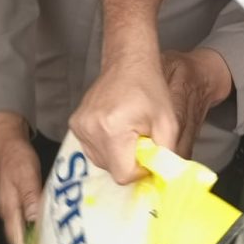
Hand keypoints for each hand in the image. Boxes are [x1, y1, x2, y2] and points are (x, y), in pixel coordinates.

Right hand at [0, 112, 41, 243]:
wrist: (5, 139)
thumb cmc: (16, 156)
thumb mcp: (26, 176)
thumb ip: (31, 199)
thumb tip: (37, 223)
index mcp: (9, 209)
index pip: (18, 241)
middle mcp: (9, 211)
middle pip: (20, 239)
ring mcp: (12, 205)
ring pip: (24, 230)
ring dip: (37, 239)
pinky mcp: (17, 199)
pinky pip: (27, 219)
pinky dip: (38, 226)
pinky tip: (50, 225)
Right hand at [70, 47, 231, 183]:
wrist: (128, 63)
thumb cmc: (150, 89)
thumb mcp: (168, 123)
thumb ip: (168, 155)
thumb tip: (165, 180)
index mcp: (112, 130)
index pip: (123, 174)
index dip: (140, 170)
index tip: (150, 154)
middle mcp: (90, 130)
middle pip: (111, 169)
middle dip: (129, 161)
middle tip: (141, 140)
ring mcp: (79, 127)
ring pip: (101, 161)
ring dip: (117, 155)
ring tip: (128, 132)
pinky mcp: (75, 124)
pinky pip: (92, 149)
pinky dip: (106, 146)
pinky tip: (116, 128)